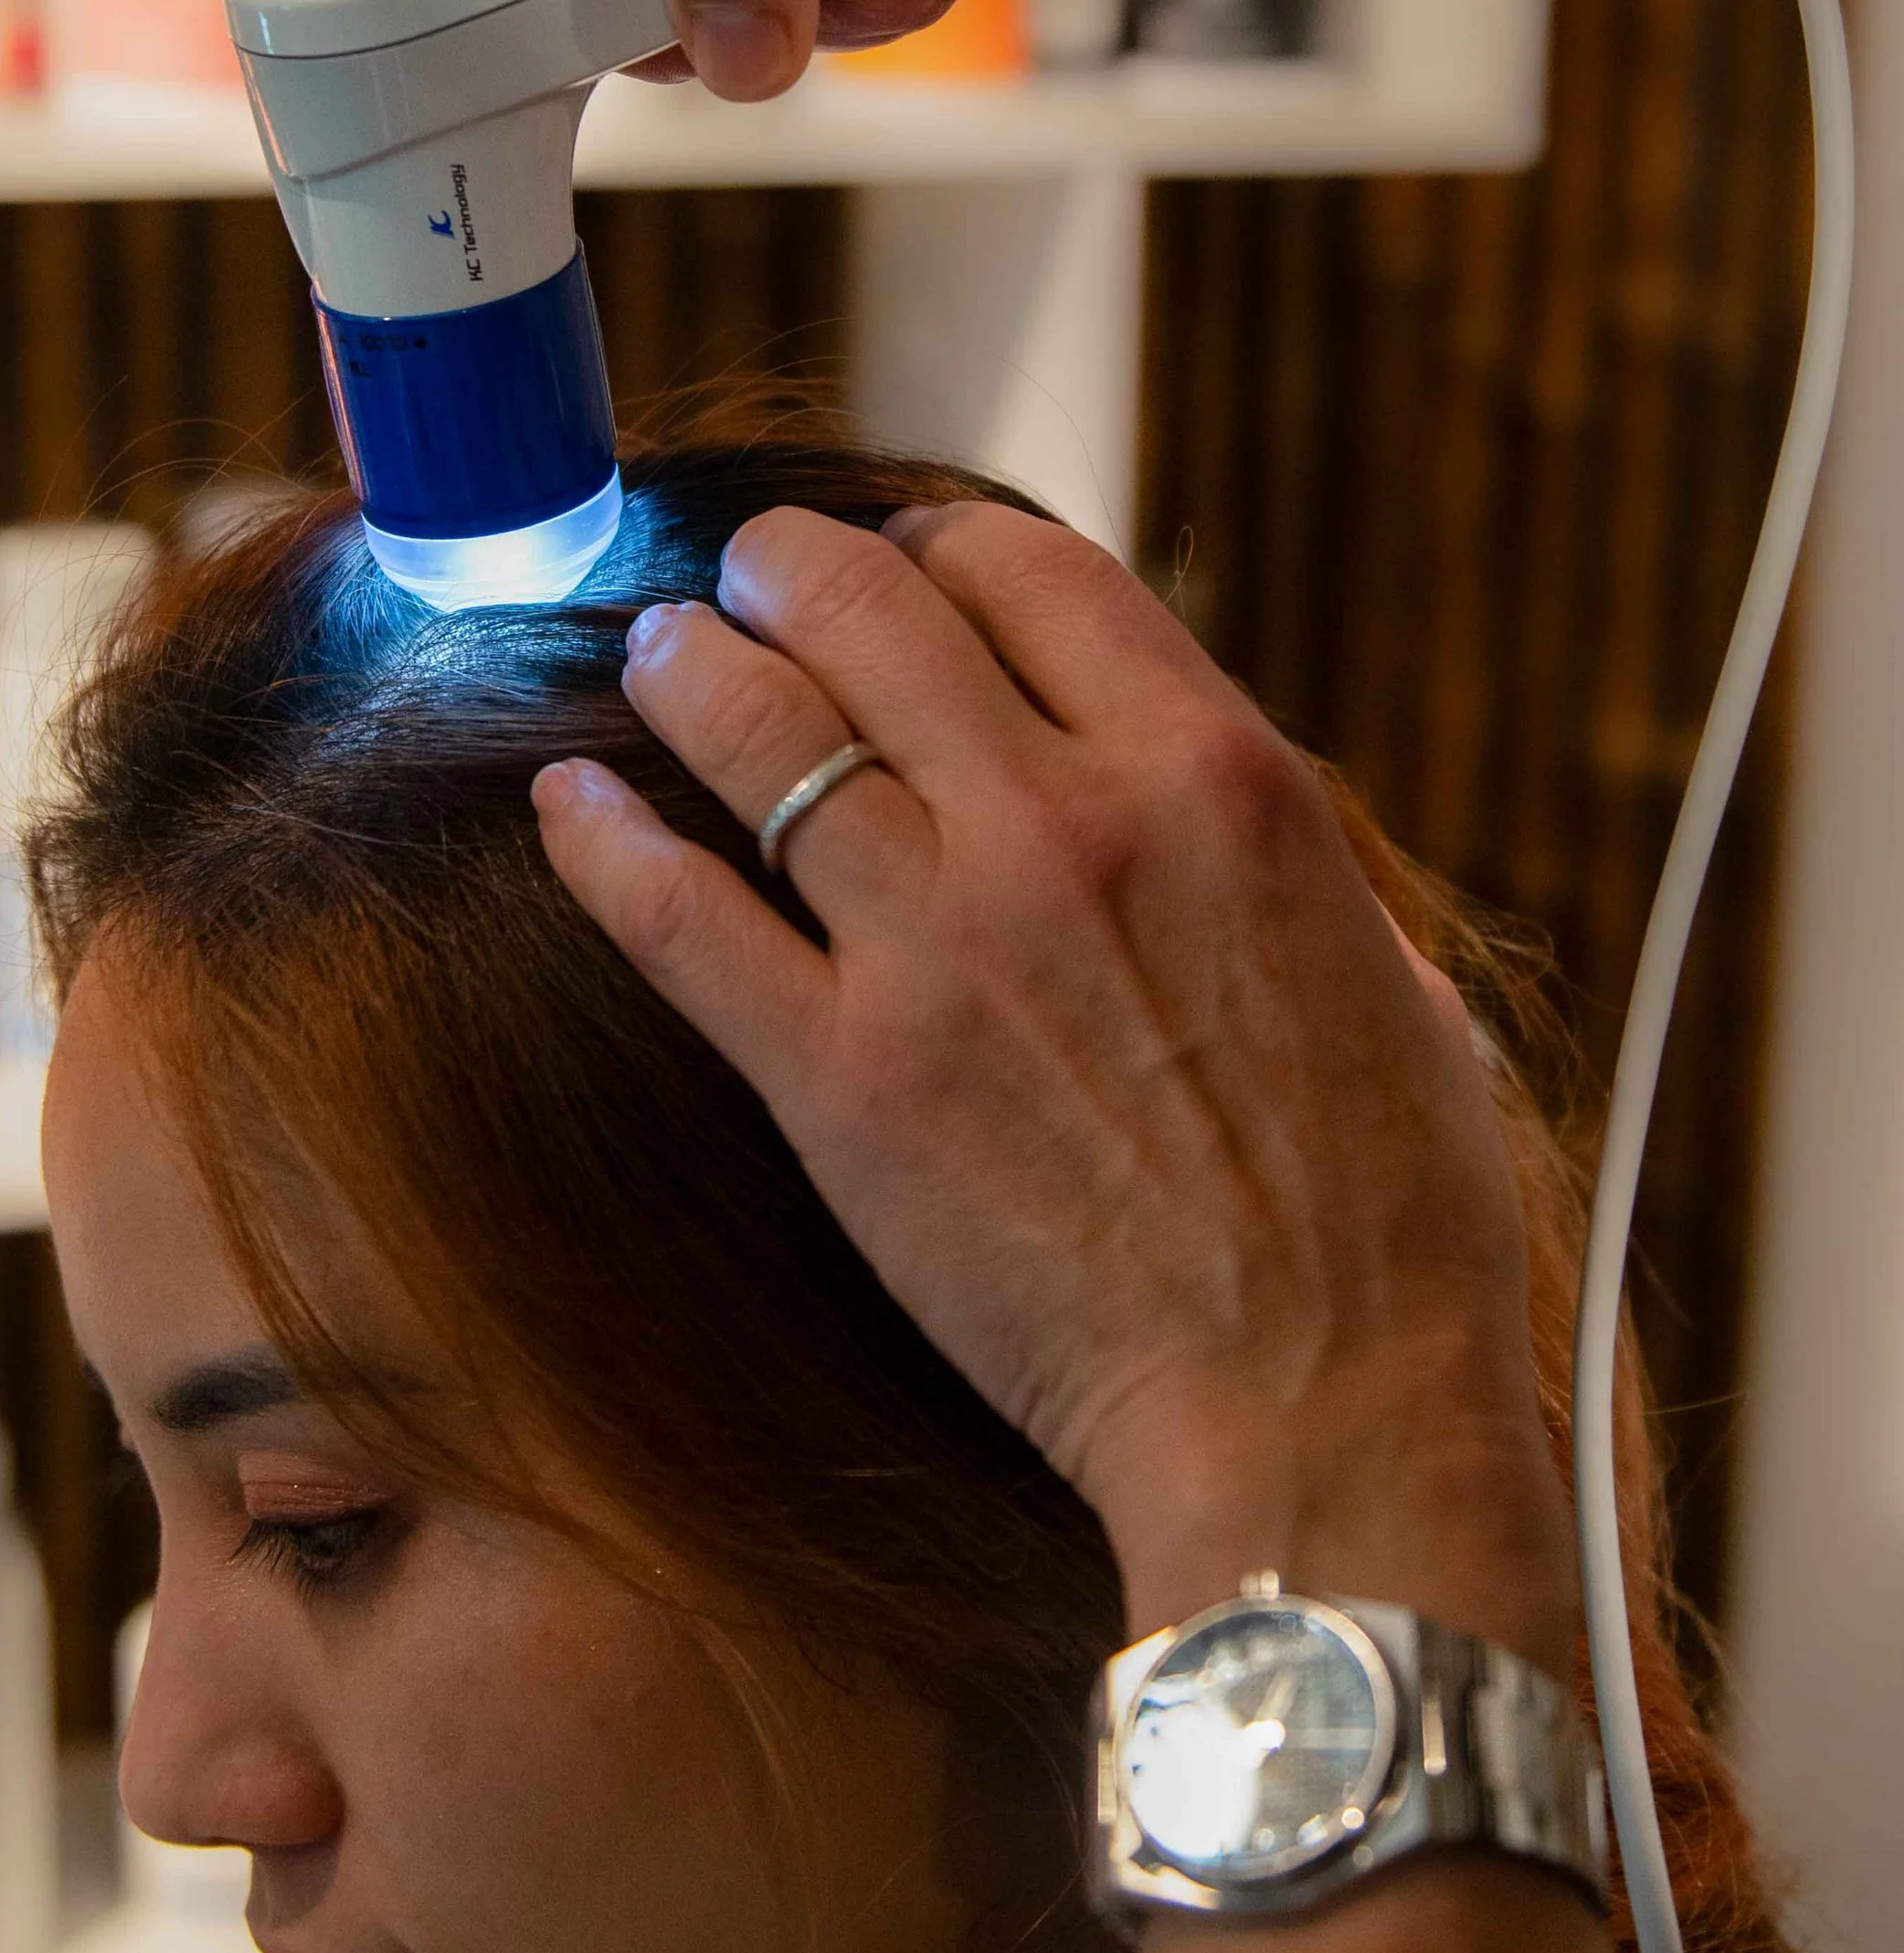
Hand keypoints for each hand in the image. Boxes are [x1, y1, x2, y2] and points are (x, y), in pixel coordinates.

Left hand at [532, 503, 1576, 1670]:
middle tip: (750, 580)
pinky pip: (677, 916)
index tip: (901, 558)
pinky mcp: (840, 1078)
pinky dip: (604, 843)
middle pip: (866, 605)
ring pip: (755, 725)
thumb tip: (1200, 806)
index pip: (1030, 566)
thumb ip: (1270, 859)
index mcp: (1216, 776)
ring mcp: (940, 943)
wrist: (1320, 1411)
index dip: (939, 540)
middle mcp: (1066, 823)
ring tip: (660, 652)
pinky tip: (566, 804)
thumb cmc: (1385, 1217)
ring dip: (687, 664)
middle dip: (787, 568)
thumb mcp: (1387, 971)